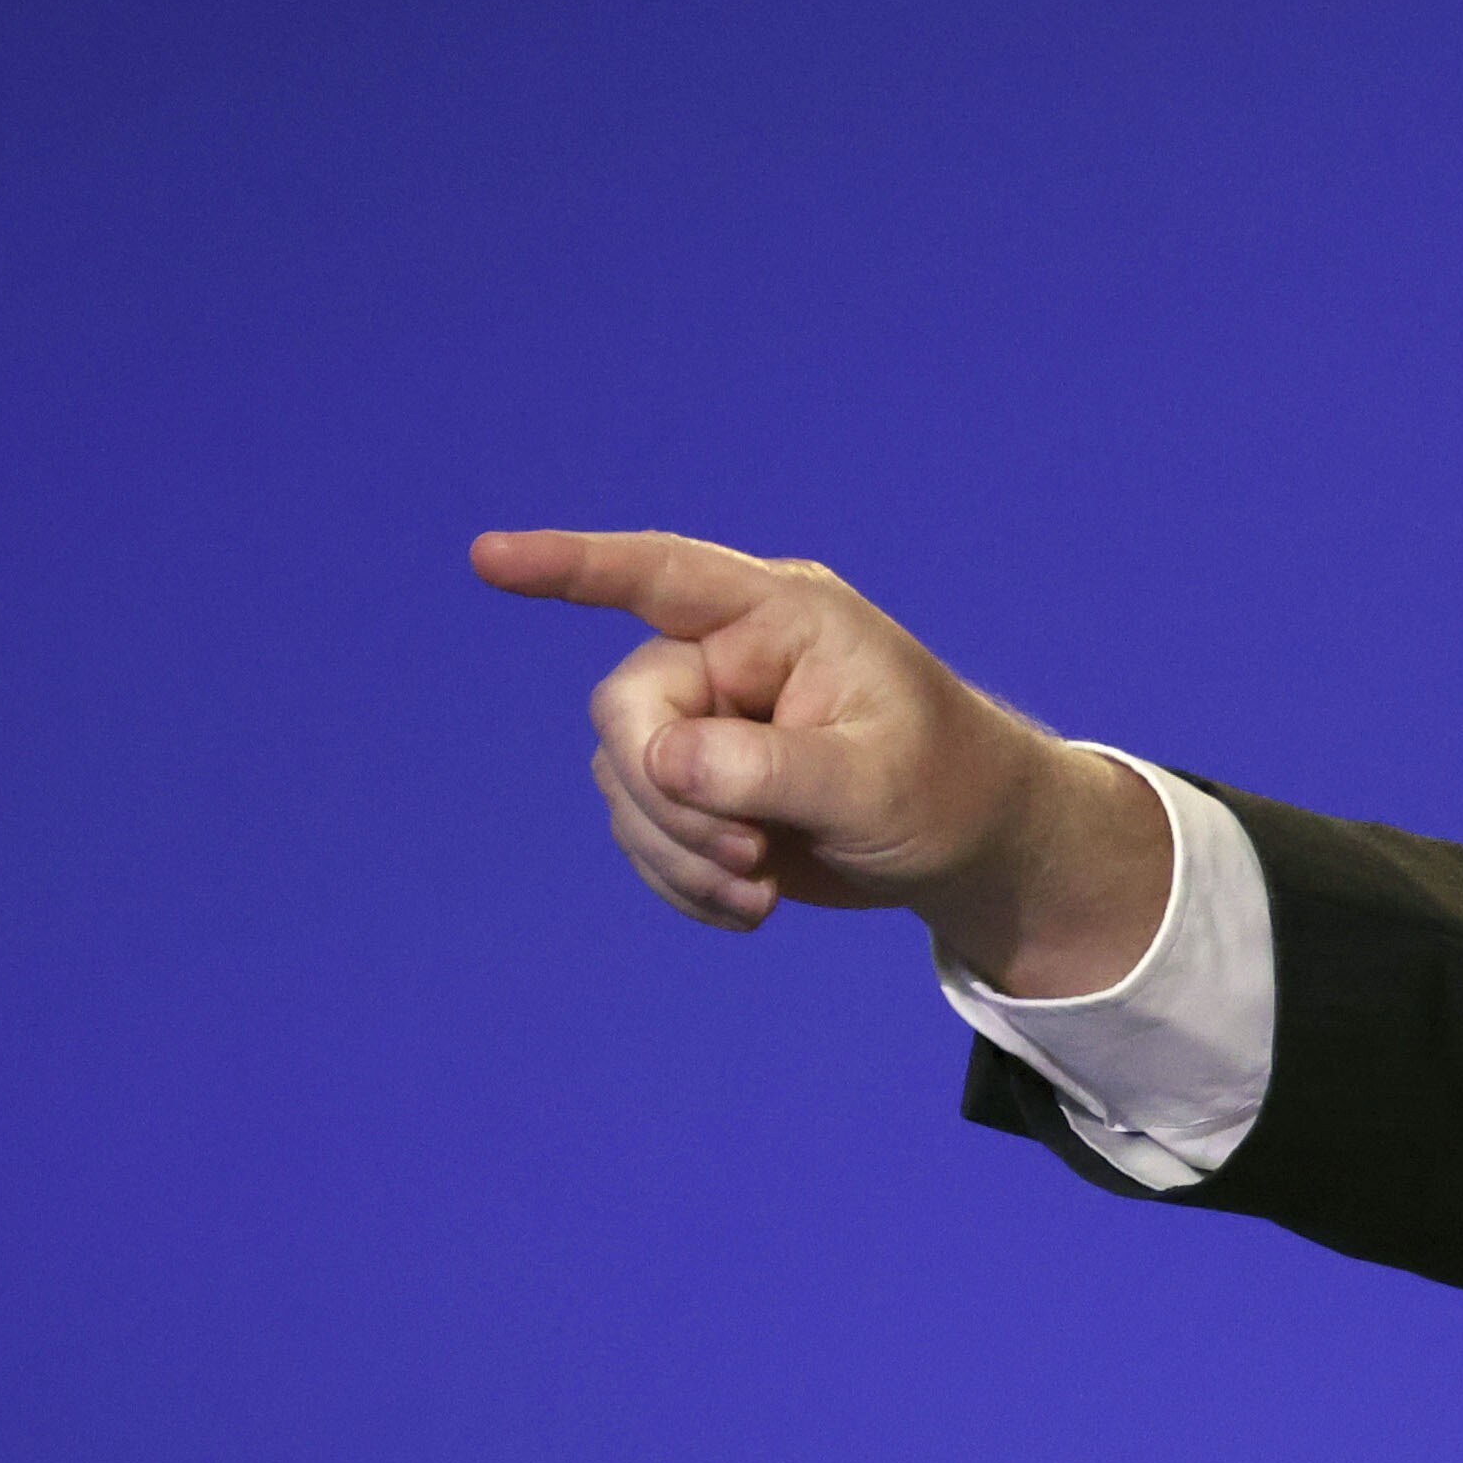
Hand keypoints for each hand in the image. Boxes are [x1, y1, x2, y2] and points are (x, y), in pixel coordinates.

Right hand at [468, 528, 1173, 994]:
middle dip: (668, 799)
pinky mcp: (700, 787)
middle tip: (749, 858)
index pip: (660, 576)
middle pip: (627, 713)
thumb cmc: (946, 787)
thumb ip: (766, 767)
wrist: (973, 845)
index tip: (489, 558)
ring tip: (761, 891)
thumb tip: (663, 763)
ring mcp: (708, 723)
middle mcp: (729, 657)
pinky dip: (682, 879)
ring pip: (625, 784)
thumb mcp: (871, 782)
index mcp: (781, 619)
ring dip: (679, 854)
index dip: (569, 567)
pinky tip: (749, 904)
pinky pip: (643, 831)